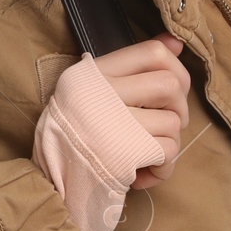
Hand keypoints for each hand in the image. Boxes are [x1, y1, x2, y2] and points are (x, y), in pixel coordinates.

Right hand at [90, 33, 191, 189]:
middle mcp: (98, 92)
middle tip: (163, 127)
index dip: (176, 69)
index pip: (152, 52)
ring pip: (173, 122)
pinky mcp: (124, 152)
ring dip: (168, 144)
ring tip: (145, 156)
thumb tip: (176, 43)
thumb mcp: (90, 94)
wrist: (52, 186)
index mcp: (89, 74)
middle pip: (170, 84)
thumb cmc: (75, 139)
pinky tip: (143, 174)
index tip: (174, 90)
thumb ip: (131, 68)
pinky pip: (169, 151)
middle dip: (178, 109)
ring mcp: (112, 122)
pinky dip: (164, 168)